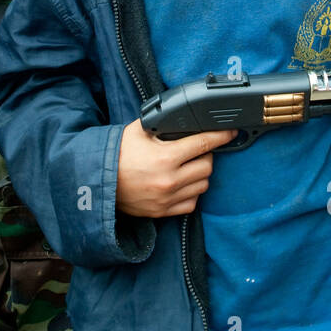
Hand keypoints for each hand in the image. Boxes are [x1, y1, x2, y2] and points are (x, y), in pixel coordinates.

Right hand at [116, 120, 237, 218]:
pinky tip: (182, 184)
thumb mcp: (138, 131)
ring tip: (188, 166)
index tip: (230, 131)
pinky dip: (191, 193)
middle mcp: (170, 180)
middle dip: (206, 154)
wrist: (99, 182)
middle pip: (208, 166)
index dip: (221, 135)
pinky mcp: (164, 212)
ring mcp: (168, 198)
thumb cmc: (118, 154)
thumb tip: (184, 119)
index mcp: (165, 157)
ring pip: (202, 185)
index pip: (204, 143)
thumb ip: (163, 124)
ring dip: (200, 174)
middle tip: (197, 149)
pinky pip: (192, 203)